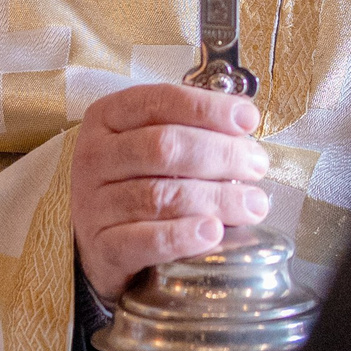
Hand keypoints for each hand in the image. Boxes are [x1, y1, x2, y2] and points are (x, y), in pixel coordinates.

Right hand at [73, 83, 271, 300]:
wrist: (97, 242)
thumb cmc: (134, 182)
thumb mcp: (150, 144)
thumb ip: (190, 130)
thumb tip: (244, 125)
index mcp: (107, 118)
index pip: (158, 101)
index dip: (207, 108)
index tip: (248, 119)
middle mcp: (95, 157)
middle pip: (163, 147)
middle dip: (220, 154)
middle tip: (257, 166)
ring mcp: (94, 205)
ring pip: (159, 195)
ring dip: (215, 198)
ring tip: (252, 204)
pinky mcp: (103, 248)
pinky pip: (145, 240)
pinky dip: (183, 235)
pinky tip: (213, 232)